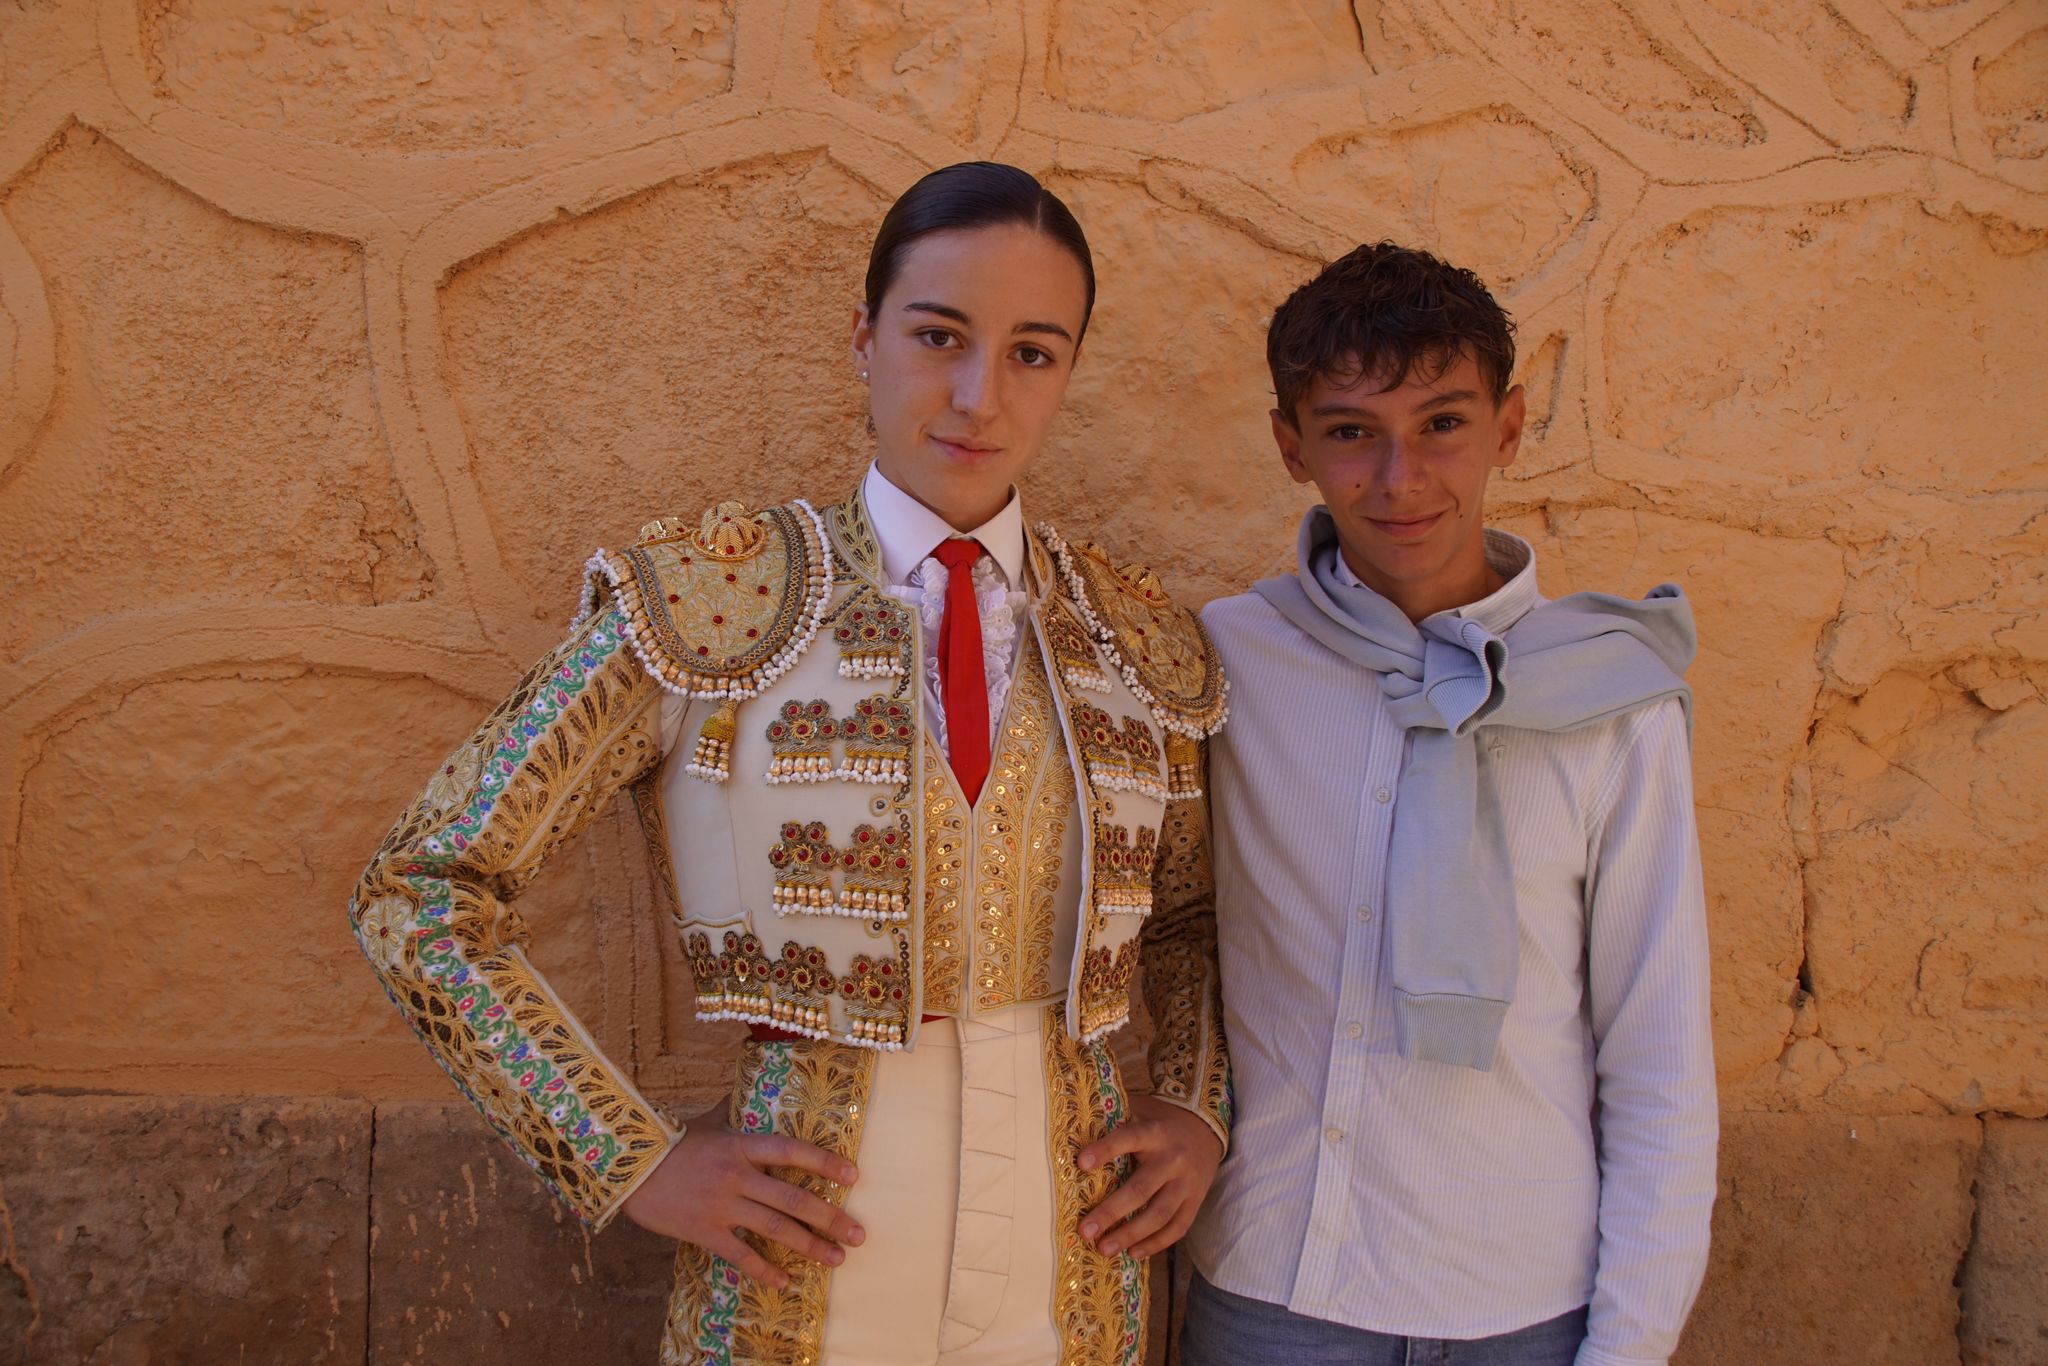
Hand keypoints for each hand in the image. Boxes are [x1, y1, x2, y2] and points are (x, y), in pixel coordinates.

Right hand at [621, 1103, 864, 1288]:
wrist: (627, 1167)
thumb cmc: (671, 1141)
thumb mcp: (708, 1121)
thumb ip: (735, 1110)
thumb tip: (751, 1078)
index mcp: (741, 1144)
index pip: (793, 1150)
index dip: (825, 1162)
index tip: (853, 1177)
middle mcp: (737, 1174)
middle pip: (793, 1196)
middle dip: (830, 1217)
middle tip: (858, 1234)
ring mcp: (721, 1204)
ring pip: (775, 1227)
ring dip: (810, 1245)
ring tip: (837, 1258)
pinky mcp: (703, 1230)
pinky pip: (740, 1254)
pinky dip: (764, 1270)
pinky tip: (785, 1281)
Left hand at [1075, 1092, 1223, 1257]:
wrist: (1207, 1130)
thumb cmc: (1162, 1122)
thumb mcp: (1142, 1111)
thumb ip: (1117, 1120)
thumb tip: (1075, 1131)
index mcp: (1155, 1133)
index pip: (1128, 1139)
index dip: (1105, 1150)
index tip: (1081, 1164)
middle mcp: (1173, 1159)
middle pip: (1141, 1189)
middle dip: (1111, 1212)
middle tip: (1085, 1230)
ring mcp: (1187, 1183)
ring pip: (1159, 1214)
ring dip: (1130, 1235)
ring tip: (1104, 1250)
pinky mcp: (1196, 1201)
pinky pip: (1177, 1227)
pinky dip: (1155, 1243)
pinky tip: (1134, 1253)